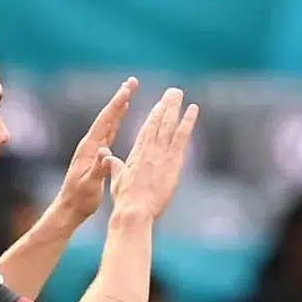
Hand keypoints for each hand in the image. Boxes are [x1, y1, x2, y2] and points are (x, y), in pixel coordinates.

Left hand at [51, 77, 136, 223]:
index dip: (116, 106)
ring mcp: (93, 147)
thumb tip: (105, 152)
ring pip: (109, 121)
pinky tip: (123, 113)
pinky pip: (110, 131)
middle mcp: (91, 143)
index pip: (105, 122)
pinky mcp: (97, 153)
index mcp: (90, 148)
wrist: (70, 207)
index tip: (127, 90)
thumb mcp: (90, 184)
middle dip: (120, 98)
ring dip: (119, 106)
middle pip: (107, 116)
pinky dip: (117, 119)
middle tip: (132, 82)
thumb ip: (98, 168)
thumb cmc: (80, 198)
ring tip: (130, 91)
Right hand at [107, 87, 198, 220]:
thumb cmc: (125, 200)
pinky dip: (188, 121)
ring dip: (174, 106)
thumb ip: (115, 166)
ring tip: (178, 92)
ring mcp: (160, 153)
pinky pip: (181, 136)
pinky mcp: (172, 160)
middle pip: (158, 122)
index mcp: (137, 154)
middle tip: (172, 91)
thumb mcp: (117, 180)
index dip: (154, 116)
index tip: (159, 105)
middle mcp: (148, 150)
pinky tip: (193, 108)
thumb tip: (108, 158)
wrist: (134, 210)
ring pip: (168, 124)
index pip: (147, 131)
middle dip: (165, 105)